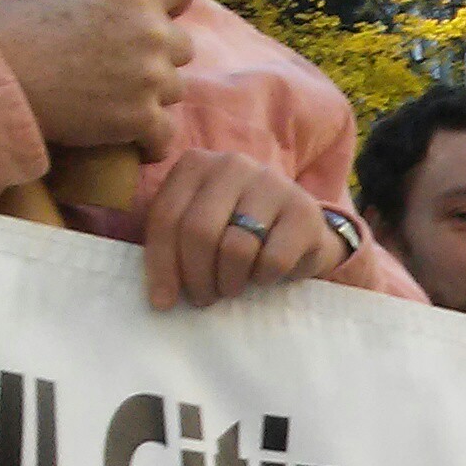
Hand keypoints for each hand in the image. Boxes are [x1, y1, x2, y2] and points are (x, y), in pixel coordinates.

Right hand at [0, 0, 199, 155]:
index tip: (165, 7)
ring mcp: (151, 77)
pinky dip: (152, 139)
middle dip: (159, 53)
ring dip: (153, 94)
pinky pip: (166, 133)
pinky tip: (137, 140)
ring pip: (175, 88)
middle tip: (125, 63)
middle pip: (183, 44)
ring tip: (118, 100)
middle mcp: (150, 30)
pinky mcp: (143, 118)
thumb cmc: (11, 32)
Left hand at [140, 152, 347, 309]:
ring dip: (229, 281)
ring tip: (230, 288)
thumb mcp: (199, 226)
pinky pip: (273, 260)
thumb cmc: (239, 231)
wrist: (300, 228)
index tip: (164, 302)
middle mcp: (232, 165)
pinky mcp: (304, 211)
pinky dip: (263, 278)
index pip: (167, 217)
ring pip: (236, 248)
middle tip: (203, 298)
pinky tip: (262, 276)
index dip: (162, 265)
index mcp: (196, 164)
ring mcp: (272, 183)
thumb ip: (173, 245)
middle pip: (199, 231)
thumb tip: (160, 298)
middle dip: (196, 276)